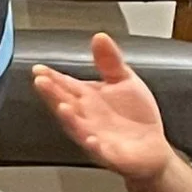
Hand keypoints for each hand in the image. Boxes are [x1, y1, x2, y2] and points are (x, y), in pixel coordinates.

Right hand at [32, 33, 172, 180]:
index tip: (39, 69)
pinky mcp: (111, 154)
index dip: (51, 77)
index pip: (65, 85)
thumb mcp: (124, 80)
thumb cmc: (135, 116)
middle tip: (41, 82)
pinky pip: (100, 151)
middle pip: (65, 103)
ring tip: (62, 106)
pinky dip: (94, 146)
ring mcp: (95, 137)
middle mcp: (86, 118)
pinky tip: (92, 138)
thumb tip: (99, 36)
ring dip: (69, 118)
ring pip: (78, 128)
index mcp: (87, 98)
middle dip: (52, 94)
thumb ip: (109, 61)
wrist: (152, 149)